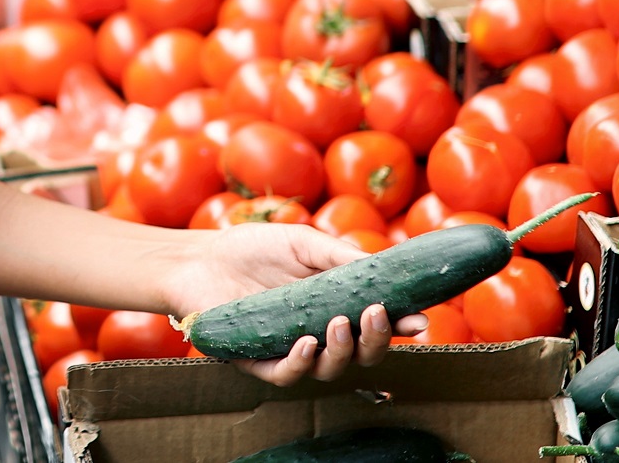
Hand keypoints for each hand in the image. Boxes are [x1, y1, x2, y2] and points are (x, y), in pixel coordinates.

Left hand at [170, 223, 426, 386]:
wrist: (199, 256)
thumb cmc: (252, 248)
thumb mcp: (304, 243)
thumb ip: (341, 256)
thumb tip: (386, 268)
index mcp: (332, 306)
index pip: (372, 324)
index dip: (398, 325)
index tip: (418, 318)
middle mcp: (315, 333)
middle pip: (359, 354)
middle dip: (376, 340)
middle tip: (378, 315)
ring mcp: (287, 349)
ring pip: (327, 369)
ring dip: (341, 351)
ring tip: (340, 324)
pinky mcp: (257, 360)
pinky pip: (285, 375)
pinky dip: (300, 363)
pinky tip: (306, 344)